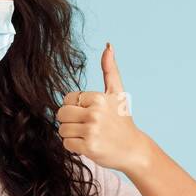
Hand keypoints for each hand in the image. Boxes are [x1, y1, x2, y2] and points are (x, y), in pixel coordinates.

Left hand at [56, 42, 151, 174]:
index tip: (88, 113)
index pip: (67, 99)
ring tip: (87, 135)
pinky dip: (74, 146)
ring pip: (62, 130)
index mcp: (99, 98)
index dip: (74, 107)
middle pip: (61, 114)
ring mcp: (92, 131)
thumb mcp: (118, 93)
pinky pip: (66, 144)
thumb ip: (110, 70)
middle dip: (69, 121)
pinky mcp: (89, 147)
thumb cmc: (123, 120)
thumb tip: (108, 45)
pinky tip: (87, 145)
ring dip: (71, 134)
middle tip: (85, 126)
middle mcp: (95, 113)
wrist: (133, 149)